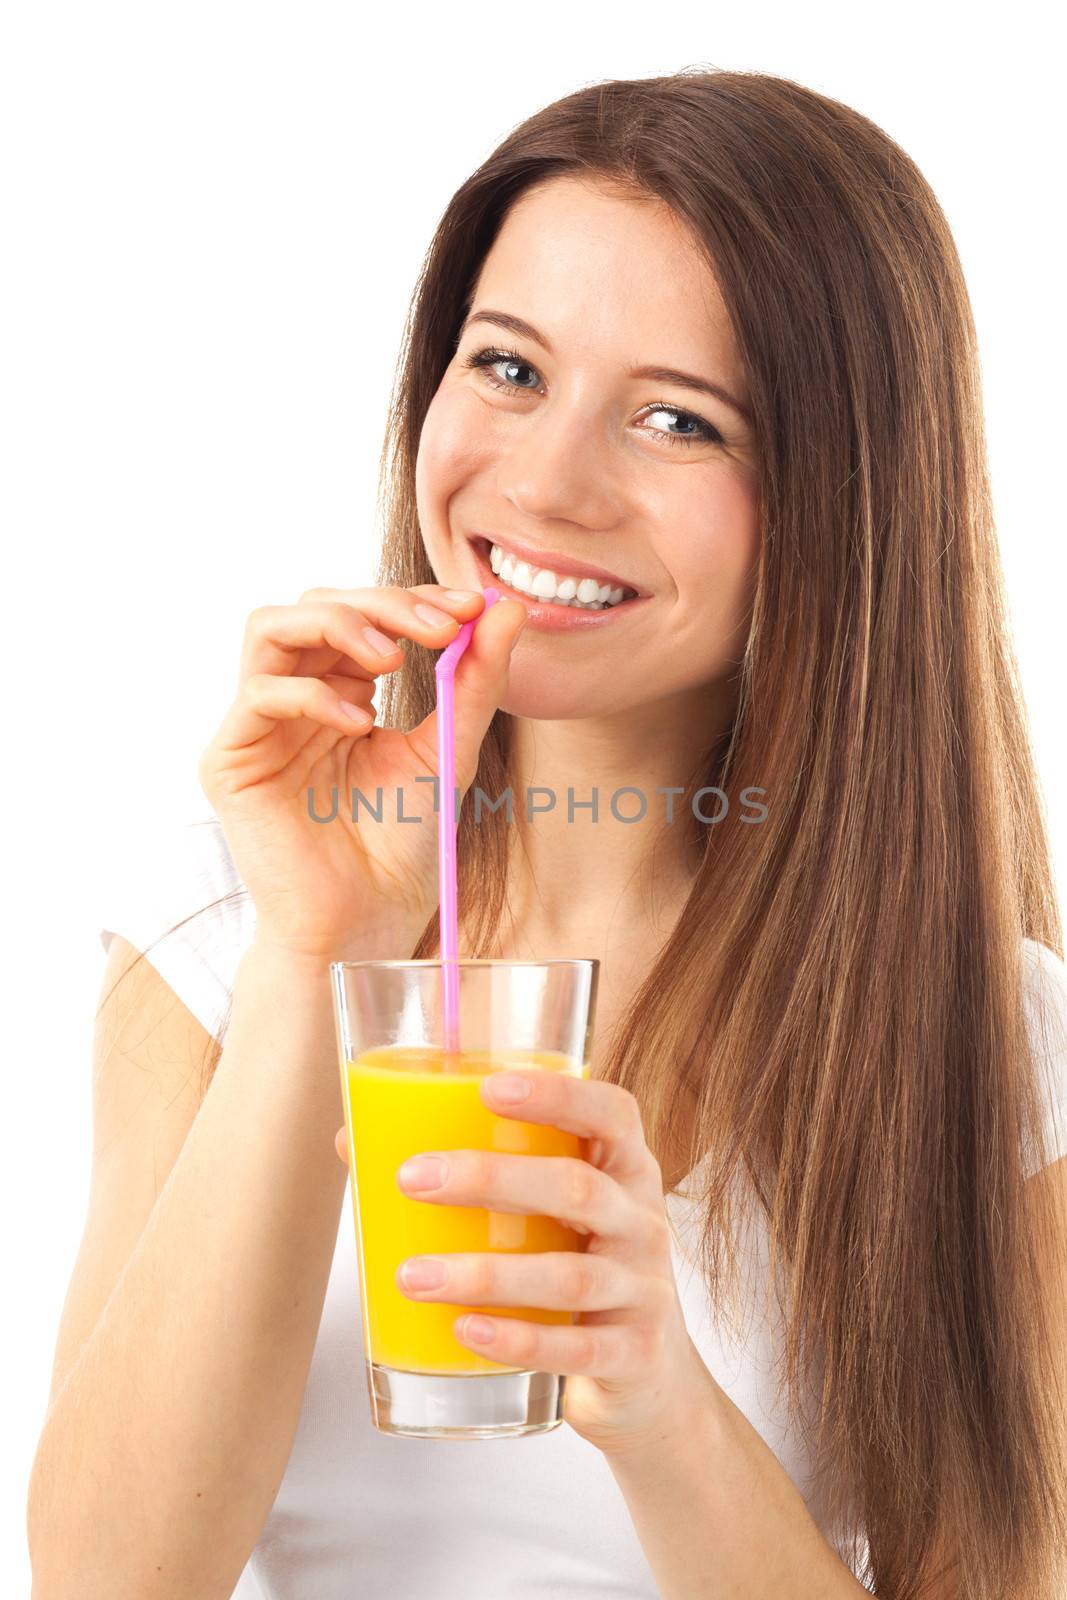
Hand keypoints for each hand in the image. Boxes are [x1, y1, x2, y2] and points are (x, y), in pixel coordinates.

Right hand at [198, 583, 526, 960]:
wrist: (370, 922)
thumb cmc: (403, 845)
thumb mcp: (449, 748)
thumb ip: (474, 680)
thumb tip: (507, 607)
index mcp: (341, 690)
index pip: (363, 613)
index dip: (413, 601)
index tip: (471, 609)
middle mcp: (294, 697)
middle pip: (316, 603)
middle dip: (383, 604)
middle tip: (441, 626)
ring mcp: (258, 726)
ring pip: (271, 626)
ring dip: (337, 623)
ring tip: (392, 658)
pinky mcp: (229, 760)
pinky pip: (259, 694)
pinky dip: (314, 695)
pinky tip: (361, 725)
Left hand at [333, 1071, 711, 1457]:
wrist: (647, 1376)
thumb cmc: (577, 1264)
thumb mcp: (547, 1213)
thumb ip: (474, 1174)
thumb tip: (352, 1141)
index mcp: (624, 1168)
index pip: (610, 1112)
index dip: (558, 1094)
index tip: (489, 1088)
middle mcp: (642, 1221)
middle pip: (577, 1188)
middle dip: (491, 1178)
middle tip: (413, 1179)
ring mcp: (643, 1290)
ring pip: (569, 1275)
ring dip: (485, 1274)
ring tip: (412, 1276)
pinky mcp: (635, 1355)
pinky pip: (576, 1348)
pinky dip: (518, 1340)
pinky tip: (465, 1331)